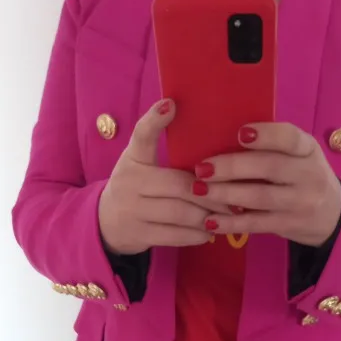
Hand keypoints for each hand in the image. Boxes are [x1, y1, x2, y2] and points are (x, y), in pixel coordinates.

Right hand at [99, 100, 226, 254]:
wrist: (105, 223)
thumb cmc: (136, 187)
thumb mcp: (141, 163)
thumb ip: (164, 151)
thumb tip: (210, 139)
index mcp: (133, 158)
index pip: (142, 136)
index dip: (155, 120)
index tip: (171, 105)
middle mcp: (131, 182)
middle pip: (179, 185)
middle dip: (211, 192)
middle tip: (235, 195)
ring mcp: (134, 211)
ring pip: (181, 213)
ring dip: (208, 215)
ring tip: (227, 215)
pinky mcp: (140, 235)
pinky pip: (176, 235)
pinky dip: (198, 234)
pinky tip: (211, 231)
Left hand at [191, 123, 340, 245]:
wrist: (332, 215)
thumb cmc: (303, 176)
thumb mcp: (299, 156)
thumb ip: (273, 147)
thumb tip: (223, 137)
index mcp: (308, 149)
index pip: (290, 138)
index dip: (265, 135)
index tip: (239, 133)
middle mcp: (308, 174)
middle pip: (269, 167)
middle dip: (232, 167)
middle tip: (202, 168)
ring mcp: (300, 202)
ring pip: (260, 197)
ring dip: (226, 194)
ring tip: (199, 190)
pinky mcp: (289, 224)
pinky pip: (257, 224)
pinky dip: (232, 223)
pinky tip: (210, 221)